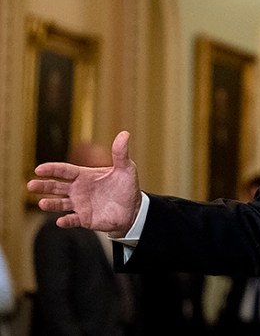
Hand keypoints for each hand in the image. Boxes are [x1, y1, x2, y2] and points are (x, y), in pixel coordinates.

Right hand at [26, 131, 141, 234]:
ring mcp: (80, 205)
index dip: (52, 169)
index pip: (64, 171)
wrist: (134, 209)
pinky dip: (66, 221)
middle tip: (30, 185)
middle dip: (43, 185)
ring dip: (51, 204)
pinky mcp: (84, 219)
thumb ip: (120, 153)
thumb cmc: (127, 187)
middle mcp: (78, 190)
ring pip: (60, 204)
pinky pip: (72, 220)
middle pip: (56, 186)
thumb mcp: (126, 168)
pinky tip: (60, 221)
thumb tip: (124, 134)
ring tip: (42, 203)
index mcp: (85, 176)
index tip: (39, 169)